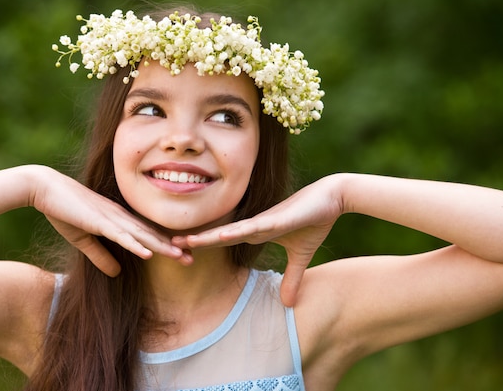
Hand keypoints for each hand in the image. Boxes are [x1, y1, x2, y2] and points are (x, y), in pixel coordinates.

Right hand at [29, 166, 189, 275]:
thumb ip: (100, 255)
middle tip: (192, 259)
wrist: (44, 188)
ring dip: (161, 246)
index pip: (146, 234)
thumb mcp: (83, 240)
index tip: (183, 256)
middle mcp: (120, 216)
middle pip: (150, 234)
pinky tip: (148, 254)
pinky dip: (134, 244)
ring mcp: (111, 218)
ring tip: (180, 257)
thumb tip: (116, 273)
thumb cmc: (63, 211)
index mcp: (118, 219)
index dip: (165, 245)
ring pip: (141, 235)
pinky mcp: (97, 221)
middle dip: (172, 247)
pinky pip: (120, 235)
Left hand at [172, 177, 342, 305]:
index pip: (224, 239)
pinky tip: (221, 236)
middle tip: (169, 245)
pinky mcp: (277, 218)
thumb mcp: (301, 256)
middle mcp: (254, 224)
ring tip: (185, 242)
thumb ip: (292, 277)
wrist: (333, 197)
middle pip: (219, 234)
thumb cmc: (314, 220)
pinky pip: (253, 226)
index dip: (204, 245)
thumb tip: (289, 304)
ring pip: (229, 230)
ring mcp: (264, 220)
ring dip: (208, 236)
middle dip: (196, 241)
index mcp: (256, 231)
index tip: (182, 252)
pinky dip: (237, 231)